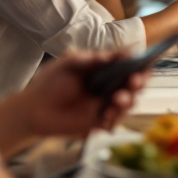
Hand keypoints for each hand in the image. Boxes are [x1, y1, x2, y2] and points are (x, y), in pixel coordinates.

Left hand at [19, 50, 148, 137]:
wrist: (33, 109)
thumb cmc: (50, 82)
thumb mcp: (69, 63)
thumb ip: (91, 59)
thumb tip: (114, 55)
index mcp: (103, 70)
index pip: (127, 65)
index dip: (138, 64)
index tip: (143, 63)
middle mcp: (108, 87)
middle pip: (133, 84)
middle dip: (139, 82)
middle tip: (135, 81)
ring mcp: (105, 105)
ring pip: (128, 103)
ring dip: (128, 100)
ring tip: (118, 98)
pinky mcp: (99, 123)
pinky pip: (114, 121)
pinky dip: (114, 118)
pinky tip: (106, 115)